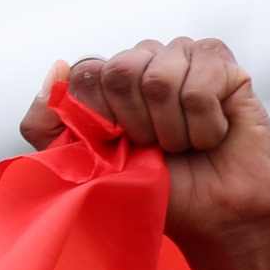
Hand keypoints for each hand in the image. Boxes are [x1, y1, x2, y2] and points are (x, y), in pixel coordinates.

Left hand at [19, 39, 269, 249]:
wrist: (212, 214)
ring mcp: (183, 55)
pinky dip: (204, 127)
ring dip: (172, 131)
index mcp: (107, 79)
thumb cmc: (152, 191)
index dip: (101, 117)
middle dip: (135, 125)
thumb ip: (45, 124)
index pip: (86, 74)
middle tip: (155, 148)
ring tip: (185, 144)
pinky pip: (200, 88)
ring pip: (160, 79)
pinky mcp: (223, 63)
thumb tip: (57, 66)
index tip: (119, 146)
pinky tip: (212, 136)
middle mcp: (143, 59)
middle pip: (120, 70)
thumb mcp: (81, 167)